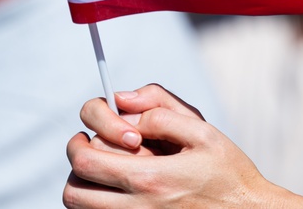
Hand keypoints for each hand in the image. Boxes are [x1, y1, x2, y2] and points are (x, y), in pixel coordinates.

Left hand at [63, 84, 302, 208]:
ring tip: (101, 170)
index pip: (87, 161)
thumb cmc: (228, 172)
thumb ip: (162, 114)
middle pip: (74, 190)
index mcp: (150, 177)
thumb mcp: (204, 133)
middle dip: (76, 163)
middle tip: (88, 148)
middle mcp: (137, 206)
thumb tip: (123, 103)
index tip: (92, 133)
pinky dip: (95, 204)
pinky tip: (114, 189)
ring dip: (82, 186)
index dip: (81, 142)